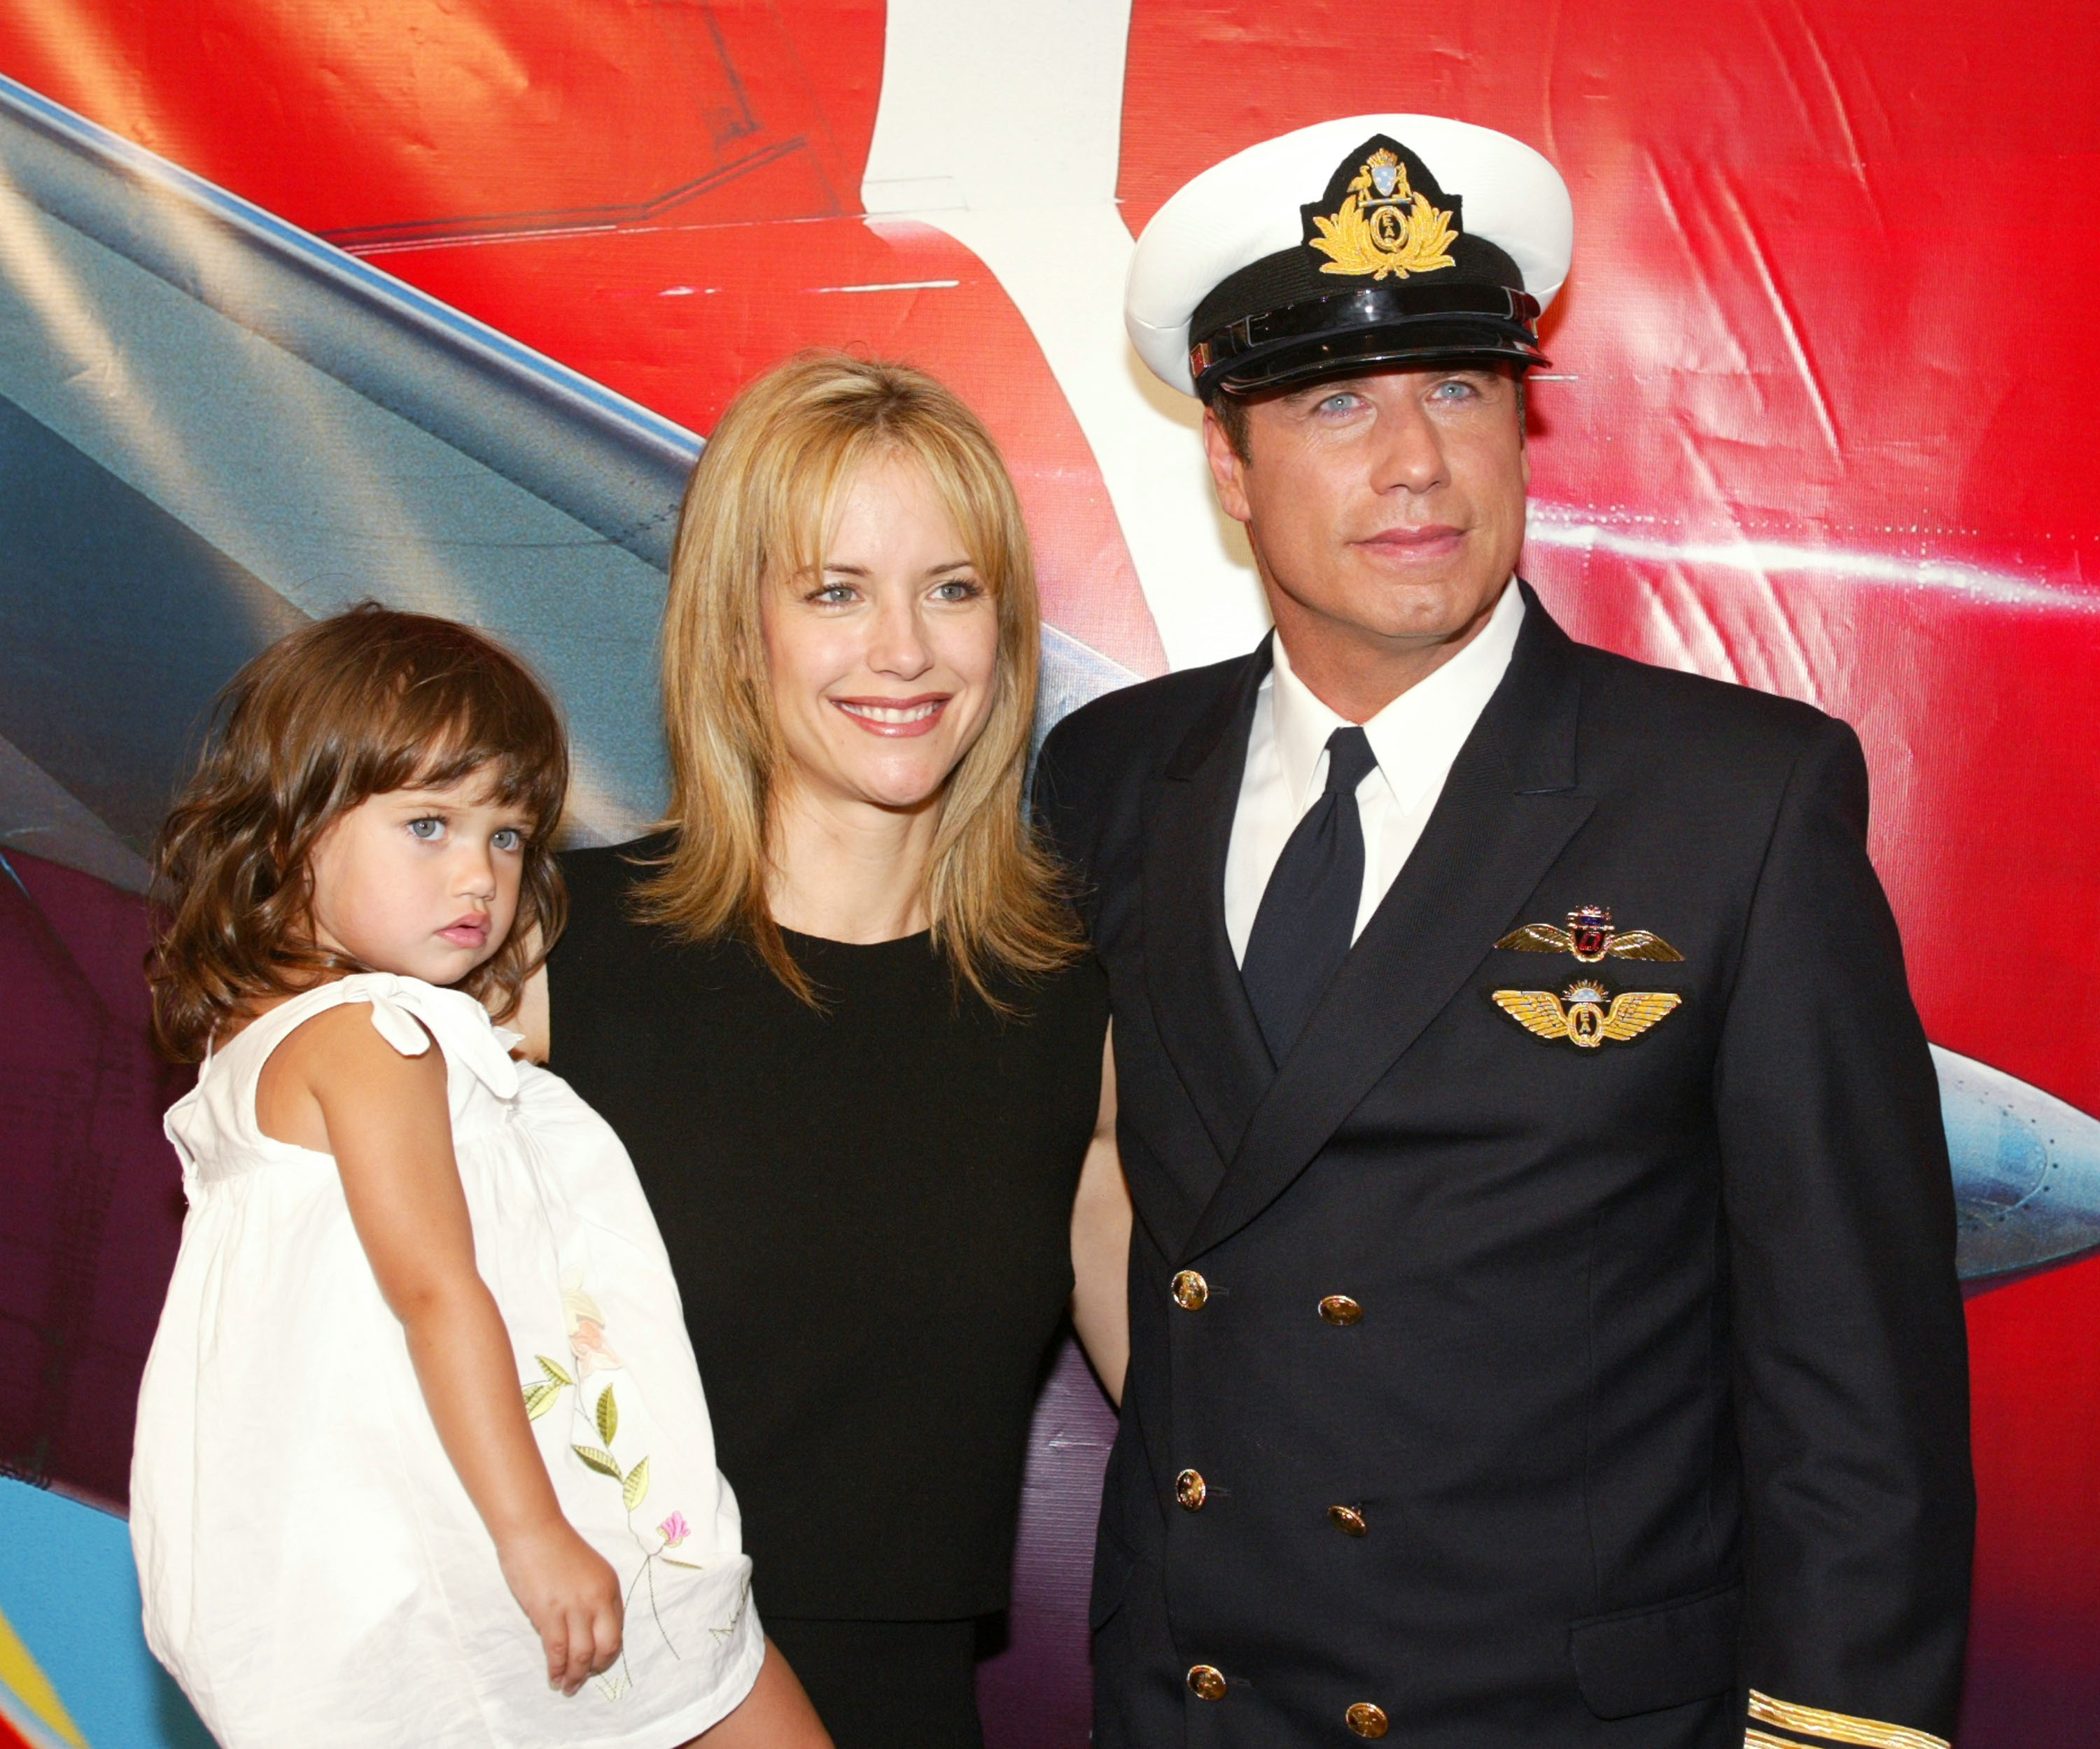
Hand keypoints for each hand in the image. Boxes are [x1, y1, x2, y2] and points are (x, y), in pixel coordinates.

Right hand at [497, 1517, 623, 1694]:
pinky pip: (557, 1651)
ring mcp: (573, 1607)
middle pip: (606, 1647)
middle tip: (585, 1679)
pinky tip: (554, 1677)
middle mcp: (597, 1598)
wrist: (533, 1530)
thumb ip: (595, 1598)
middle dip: (597, 1669)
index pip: (617, 1631)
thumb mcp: (591, 1570)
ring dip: (575, 1676)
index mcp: (609, 1587)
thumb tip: (593, 1632)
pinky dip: (557, 1669)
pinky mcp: (548, 1613)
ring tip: (568, 1687)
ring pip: (581, 1654)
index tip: (597, 1664)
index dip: (608, 1653)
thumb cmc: (557, 1548)